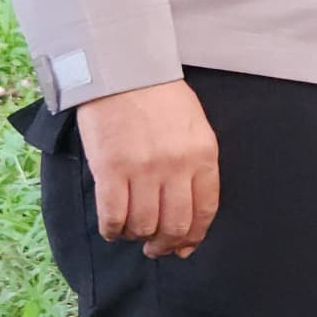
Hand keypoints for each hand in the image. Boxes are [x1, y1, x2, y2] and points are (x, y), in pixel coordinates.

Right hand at [78, 79, 221, 257]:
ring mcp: (143, 169)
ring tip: (130, 231)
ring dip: (136, 236)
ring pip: (143, 225)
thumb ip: (195, 167)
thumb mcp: (194, 128)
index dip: (193, 237)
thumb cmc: (159, 97)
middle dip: (164, 244)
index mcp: (203, 155)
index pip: (205, 211)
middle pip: (175, 225)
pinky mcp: (111, 169)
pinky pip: (113, 216)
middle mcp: (176, 166)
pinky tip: (111, 228)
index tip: (182, 247)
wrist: (123, 69)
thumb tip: (189, 214)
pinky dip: (112, 229)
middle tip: (153, 247)